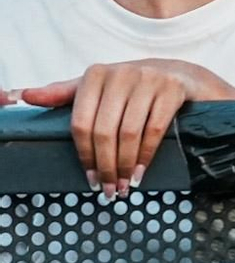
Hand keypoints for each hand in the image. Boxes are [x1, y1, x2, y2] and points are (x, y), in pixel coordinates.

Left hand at [20, 59, 234, 194]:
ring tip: (124, 185)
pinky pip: (155, 129)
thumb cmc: (132, 89)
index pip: (80, 123)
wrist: (180, 75)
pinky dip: (147, 155)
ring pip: (129, 132)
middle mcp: (121, 73)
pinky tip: (141, 172)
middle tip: (108, 189)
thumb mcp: (99, 89)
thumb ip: (64, 94)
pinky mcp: (173, 88)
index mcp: (96, 75)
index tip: (89, 179)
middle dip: (106, 165)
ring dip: (126, 165)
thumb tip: (25, 96)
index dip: (84, 155)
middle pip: (104, 131)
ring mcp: (149, 78)